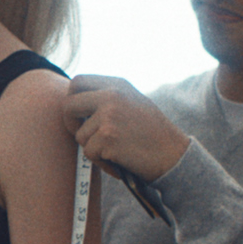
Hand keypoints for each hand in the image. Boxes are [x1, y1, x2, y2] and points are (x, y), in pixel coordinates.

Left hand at [63, 75, 189, 181]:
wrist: (174, 155)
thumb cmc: (153, 134)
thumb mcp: (133, 103)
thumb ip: (108, 98)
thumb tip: (76, 103)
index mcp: (118, 85)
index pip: (78, 81)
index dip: (72, 99)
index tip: (78, 115)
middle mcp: (112, 96)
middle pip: (68, 104)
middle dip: (69, 123)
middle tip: (80, 134)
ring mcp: (109, 116)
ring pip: (80, 135)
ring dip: (94, 148)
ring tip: (117, 151)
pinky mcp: (108, 137)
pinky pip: (90, 153)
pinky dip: (102, 162)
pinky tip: (119, 161)